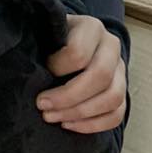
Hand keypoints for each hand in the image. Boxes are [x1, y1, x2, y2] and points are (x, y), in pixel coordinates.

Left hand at [38, 15, 126, 133]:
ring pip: (113, 97)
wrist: (67, 42)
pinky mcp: (121, 90)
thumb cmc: (52, 41)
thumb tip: (30, 76)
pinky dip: (93, 124)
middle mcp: (111, 46)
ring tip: (54, 118)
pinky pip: (117, 113)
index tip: (38, 76)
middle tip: (43, 106)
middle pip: (101, 76)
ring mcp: (120, 69)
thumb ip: (40, 47)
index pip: (79, 53)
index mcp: (91, 28)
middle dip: (68, 98)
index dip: (56, 69)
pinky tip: (69, 124)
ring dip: (81, 113)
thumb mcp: (46, 35)